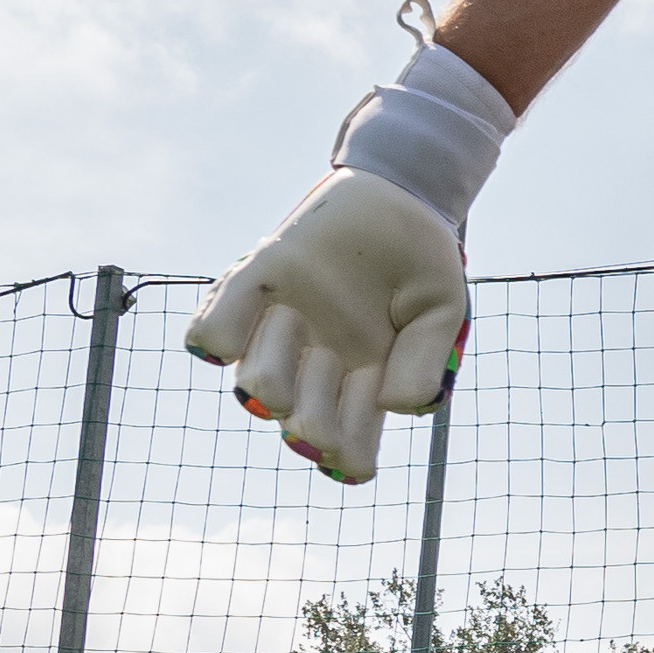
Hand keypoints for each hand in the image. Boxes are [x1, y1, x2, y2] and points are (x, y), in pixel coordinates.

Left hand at [185, 169, 468, 482]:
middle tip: (335, 371)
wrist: (396, 195)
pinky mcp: (253, 285)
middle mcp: (318, 362)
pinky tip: (251, 318)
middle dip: (311, 417)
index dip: (346, 457)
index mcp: (367, 377)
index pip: (349, 441)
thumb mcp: (442, 310)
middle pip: (298, 424)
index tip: (350, 455)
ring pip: (253, 387)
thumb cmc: (422, 258)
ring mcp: (282, 327)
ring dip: (272, 370)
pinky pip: (211, 336)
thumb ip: (424, 362)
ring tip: (296, 323)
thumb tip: (394, 407)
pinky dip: (219, 338)